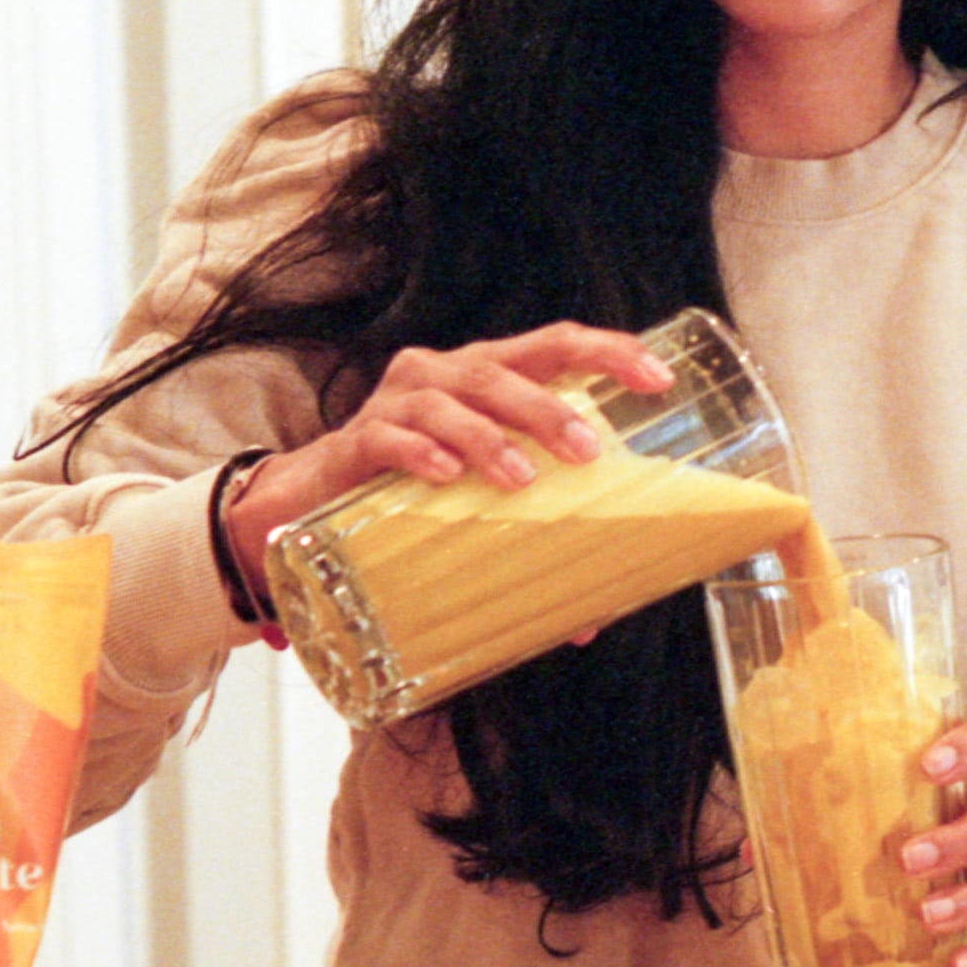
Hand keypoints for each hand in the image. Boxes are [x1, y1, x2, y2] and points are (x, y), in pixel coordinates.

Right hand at [223, 322, 674, 598]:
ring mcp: (396, 402)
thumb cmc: (413, 496)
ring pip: (448, 401)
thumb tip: (589, 620)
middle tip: (588, 452)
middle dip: (548, 408)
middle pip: (502, 370)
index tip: (658, 379)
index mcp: (488, 376)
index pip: (554, 346)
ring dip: (489, 437)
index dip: (608, 353)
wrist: (309, 506)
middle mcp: (443, 375)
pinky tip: (444, 476)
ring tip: (520, 479)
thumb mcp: (478, 508)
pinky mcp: (355, 442)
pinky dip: (419, 453)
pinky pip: (388, 438)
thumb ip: (532, 546)